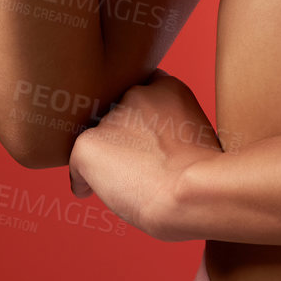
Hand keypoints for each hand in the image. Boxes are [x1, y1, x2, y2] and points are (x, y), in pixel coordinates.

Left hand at [68, 69, 224, 240]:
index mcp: (167, 88)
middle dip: (122, 138)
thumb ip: (171, 127)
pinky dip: (84, 180)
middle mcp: (136, 94)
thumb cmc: (203, 177)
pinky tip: (93, 192)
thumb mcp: (197, 136)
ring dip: (107, 159)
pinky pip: (77, 164)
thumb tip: (151, 151)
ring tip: (126, 184)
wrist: (191, 193)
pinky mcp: (89, 142)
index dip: (143, 119)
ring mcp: (110, 117)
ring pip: (99, 140)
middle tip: (139, 167)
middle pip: (118, 116)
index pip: (144, 93)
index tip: (151, 142)